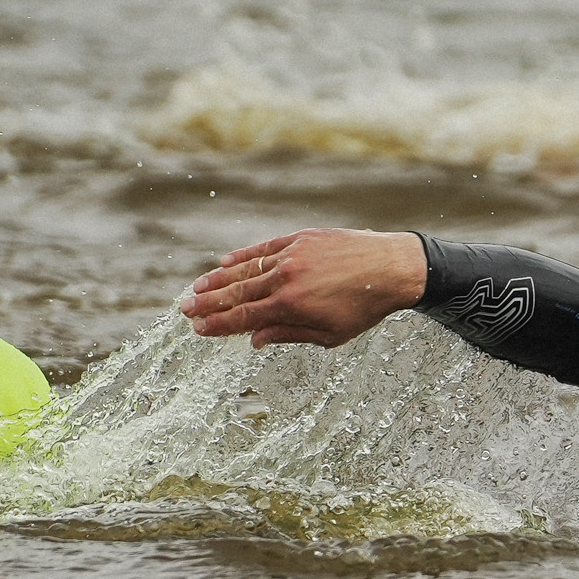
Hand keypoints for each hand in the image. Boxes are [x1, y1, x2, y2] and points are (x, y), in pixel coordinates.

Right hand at [181, 228, 428, 348]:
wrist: (394, 268)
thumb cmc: (365, 308)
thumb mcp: (330, 334)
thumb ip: (289, 334)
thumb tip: (254, 340)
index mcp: (292, 306)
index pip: (244, 317)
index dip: (218, 324)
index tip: (197, 329)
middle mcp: (286, 278)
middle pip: (237, 292)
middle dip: (208, 302)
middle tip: (184, 309)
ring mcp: (292, 255)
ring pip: (246, 268)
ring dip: (218, 279)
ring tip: (196, 288)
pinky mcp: (301, 238)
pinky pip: (265, 248)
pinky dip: (244, 255)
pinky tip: (225, 262)